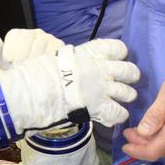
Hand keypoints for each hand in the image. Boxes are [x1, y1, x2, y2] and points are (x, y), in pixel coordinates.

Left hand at [0, 28, 63, 66]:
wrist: (38, 83)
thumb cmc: (20, 72)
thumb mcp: (6, 64)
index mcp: (19, 35)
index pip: (15, 34)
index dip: (10, 47)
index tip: (8, 60)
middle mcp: (35, 34)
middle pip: (27, 37)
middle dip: (21, 55)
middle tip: (19, 69)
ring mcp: (49, 39)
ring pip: (40, 43)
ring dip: (33, 59)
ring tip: (30, 72)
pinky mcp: (60, 47)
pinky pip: (53, 49)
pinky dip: (47, 60)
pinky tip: (43, 69)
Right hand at [0, 41, 139, 136]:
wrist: (35, 92)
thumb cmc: (40, 73)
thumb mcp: (58, 57)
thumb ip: (74, 60)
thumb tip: (74, 62)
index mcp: (91, 53)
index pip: (118, 48)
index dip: (119, 55)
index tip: (115, 59)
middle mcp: (102, 69)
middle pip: (129, 71)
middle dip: (129, 77)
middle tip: (124, 82)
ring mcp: (103, 89)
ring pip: (128, 93)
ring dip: (125, 97)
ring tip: (120, 101)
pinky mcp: (100, 108)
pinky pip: (119, 113)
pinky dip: (118, 115)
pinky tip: (112, 116)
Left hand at [122, 68, 164, 160]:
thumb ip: (155, 114)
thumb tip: (142, 132)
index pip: (152, 152)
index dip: (136, 151)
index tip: (125, 143)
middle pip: (159, 152)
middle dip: (141, 146)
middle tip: (130, 133)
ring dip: (151, 143)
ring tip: (140, 131)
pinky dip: (162, 140)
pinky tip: (157, 130)